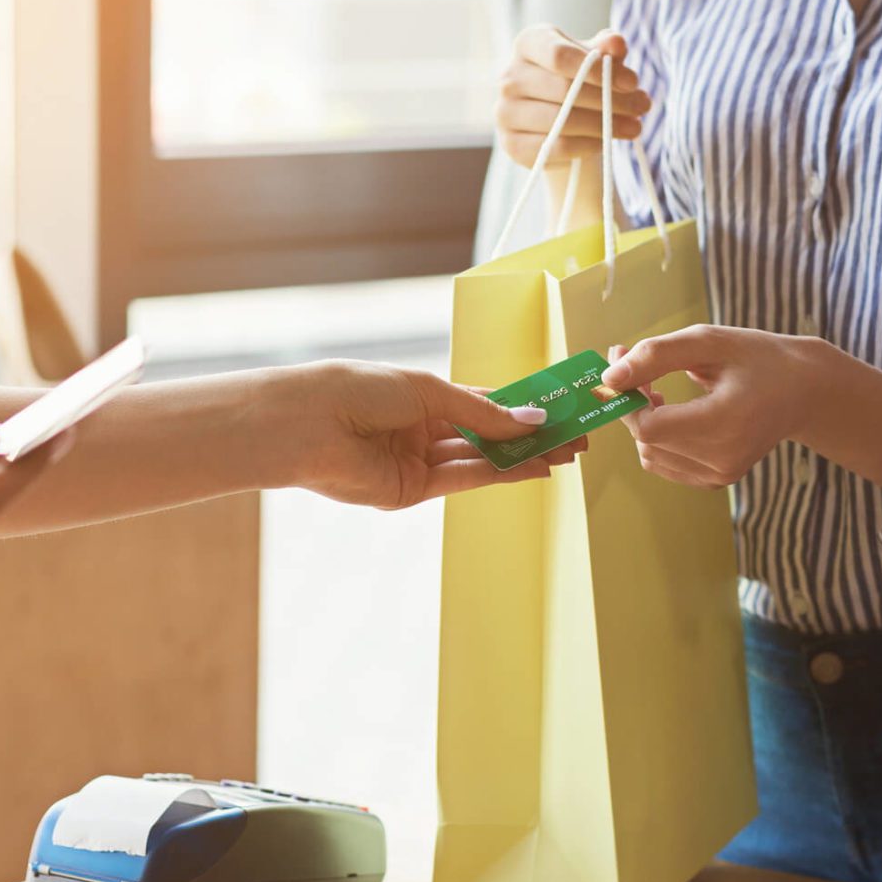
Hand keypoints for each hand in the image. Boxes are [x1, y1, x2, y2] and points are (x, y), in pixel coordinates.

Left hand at [275, 361, 585, 509]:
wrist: (307, 426)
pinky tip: (532, 467)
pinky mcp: (411, 491)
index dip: (522, 406)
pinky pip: (464, 479)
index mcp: (422, 396)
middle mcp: (422, 429)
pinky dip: (500, 473)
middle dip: (530, 436)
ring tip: (564, 453)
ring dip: (523, 457)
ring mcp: (418, 461)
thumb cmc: (357, 391)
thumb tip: (532, 419)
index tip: (559, 408)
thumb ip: (482, 412)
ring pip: (481, 458)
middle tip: (574, 437)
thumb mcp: (428, 391)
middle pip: (487, 434)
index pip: (483, 402)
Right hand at [495, 25, 649, 167]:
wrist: (559, 119)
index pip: (559, 55)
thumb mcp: (597, 59)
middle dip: (610, 100)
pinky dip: (587, 146)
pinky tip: (608, 142)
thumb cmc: (581, 80)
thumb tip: (616, 44)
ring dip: (605, 126)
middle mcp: (509, 76)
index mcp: (529, 44)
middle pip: (564, 89)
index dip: (599, 69)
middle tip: (643, 107)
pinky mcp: (512, 144)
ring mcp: (505, 112)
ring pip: (562, 121)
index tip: (632, 82)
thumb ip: (607, 48)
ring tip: (635, 127)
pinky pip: (556, 147)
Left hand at [601, 327, 808, 488]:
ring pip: (650, 454)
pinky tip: (675, 412)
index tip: (624, 367)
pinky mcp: (717, 480)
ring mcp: (721, 475)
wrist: (804, 390)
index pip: (649, 428)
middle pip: (646, 440)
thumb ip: (655, 355)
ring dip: (644, 421)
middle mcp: (723, 459)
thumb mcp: (708, 341)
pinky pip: (665, 463)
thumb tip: (609, 376)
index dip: (626, 400)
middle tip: (642, 369)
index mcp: (726, 423)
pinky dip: (659, 437)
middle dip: (633, 404)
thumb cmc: (757, 358)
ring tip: (661, 390)